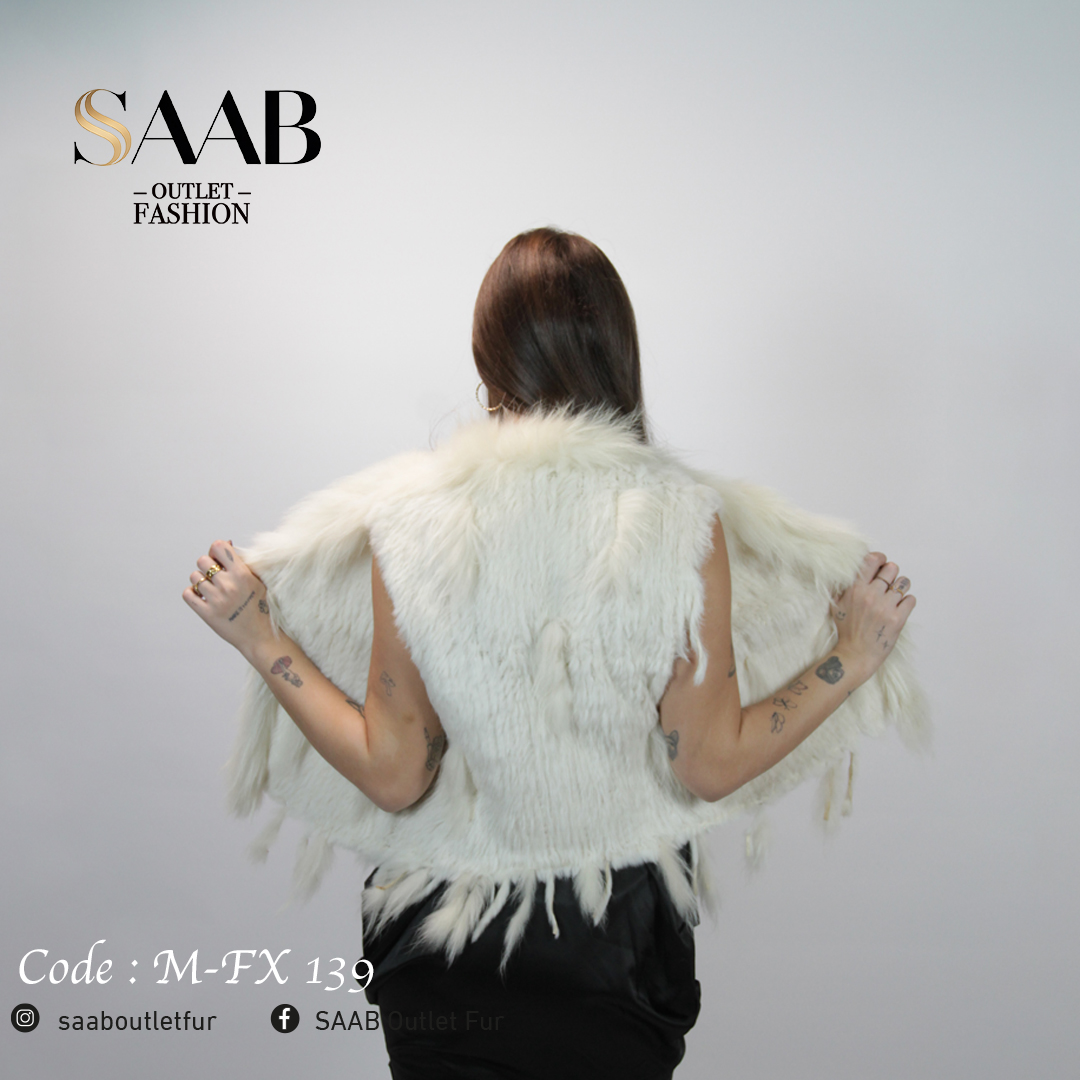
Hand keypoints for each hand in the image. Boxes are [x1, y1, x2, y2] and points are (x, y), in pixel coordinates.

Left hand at [182, 540, 273, 656]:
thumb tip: (225, 543)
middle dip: (207, 566)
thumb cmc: (260, 607)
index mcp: (242, 574)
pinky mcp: (207, 614)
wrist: (260, 636)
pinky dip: (192, 593)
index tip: (219, 559)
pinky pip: (188, 594)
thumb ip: (241, 562)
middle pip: (202, 561)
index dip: (216, 550)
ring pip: (194, 577)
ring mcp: (216, 600)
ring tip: (211, 589)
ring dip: (200, 581)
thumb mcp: (257, 581)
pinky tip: (203, 597)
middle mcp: (228, 585)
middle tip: (215, 576)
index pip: (218, 547)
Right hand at [832, 551, 915, 680]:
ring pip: (904, 582)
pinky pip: (910, 599)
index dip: (880, 558)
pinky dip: (906, 602)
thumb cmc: (846, 629)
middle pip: (891, 569)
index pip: (872, 560)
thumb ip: (843, 585)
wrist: (855, 654)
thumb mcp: (836, 604)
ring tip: (895, 595)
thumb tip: (851, 567)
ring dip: (901, 586)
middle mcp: (871, 595)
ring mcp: (885, 607)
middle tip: (887, 583)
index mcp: (854, 589)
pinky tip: (898, 608)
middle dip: (891, 573)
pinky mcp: (898, 619)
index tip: (881, 564)